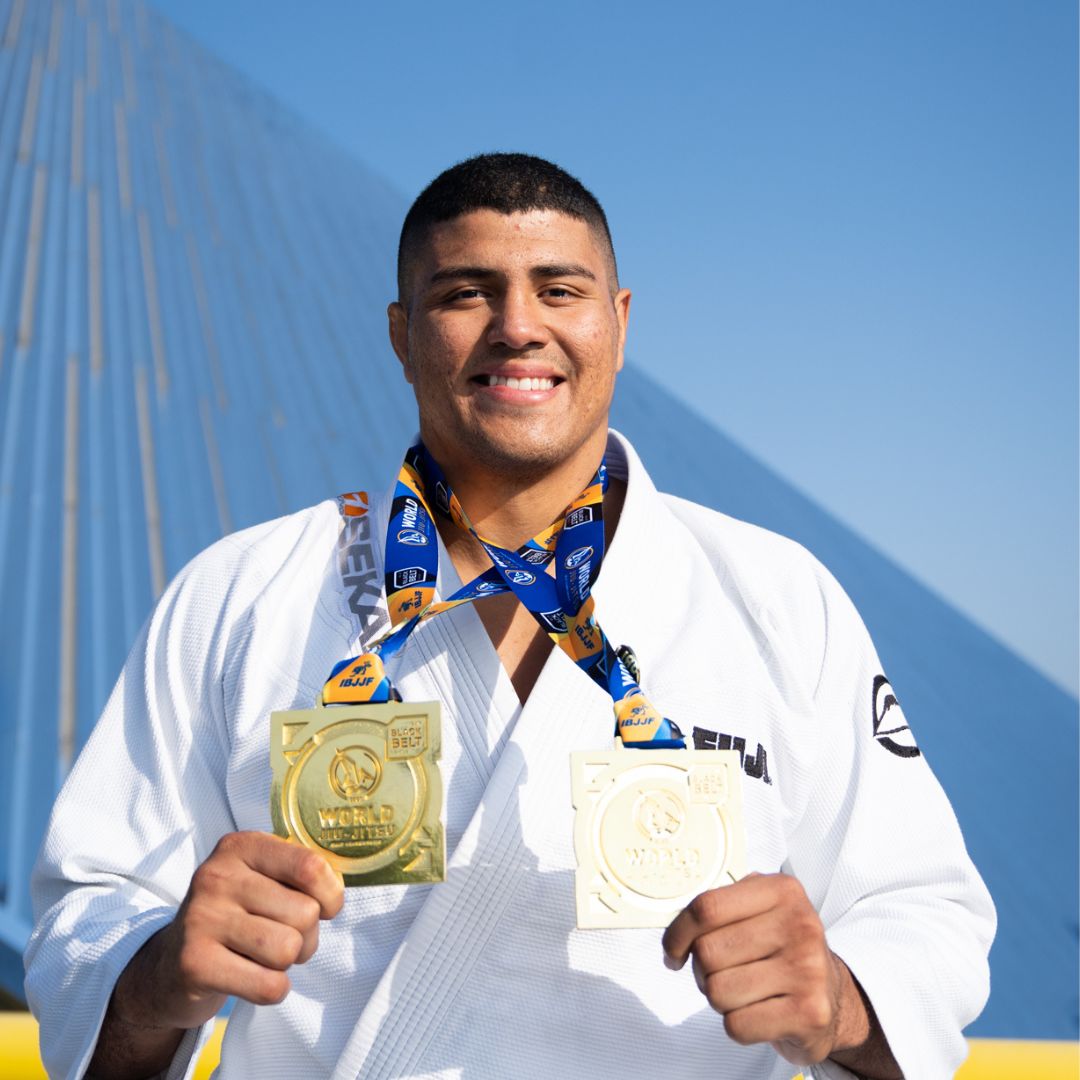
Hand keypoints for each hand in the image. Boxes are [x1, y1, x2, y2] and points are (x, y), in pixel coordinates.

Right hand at [114, 832, 343, 1032]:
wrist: (170, 965)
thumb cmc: (236, 916)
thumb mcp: (263, 880)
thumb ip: (302, 876)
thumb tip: (336, 894)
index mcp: (241, 846)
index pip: (310, 866)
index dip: (331, 895)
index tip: (324, 907)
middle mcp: (217, 875)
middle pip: (305, 913)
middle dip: (306, 935)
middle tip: (282, 937)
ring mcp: (202, 918)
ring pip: (288, 949)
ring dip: (287, 963)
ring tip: (264, 956)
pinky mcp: (194, 963)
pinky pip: (268, 985)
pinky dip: (272, 989)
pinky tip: (251, 978)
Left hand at [661, 873, 867, 1065]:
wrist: (834, 996)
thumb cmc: (782, 950)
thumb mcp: (759, 910)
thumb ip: (720, 907)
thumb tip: (674, 934)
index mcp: (782, 890)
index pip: (706, 908)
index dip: (677, 933)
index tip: (673, 951)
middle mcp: (800, 925)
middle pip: (707, 952)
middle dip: (701, 971)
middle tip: (722, 973)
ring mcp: (808, 970)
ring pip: (718, 991)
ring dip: (721, 999)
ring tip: (745, 992)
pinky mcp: (809, 1013)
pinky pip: (737, 1025)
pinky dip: (738, 1025)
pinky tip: (760, 1013)